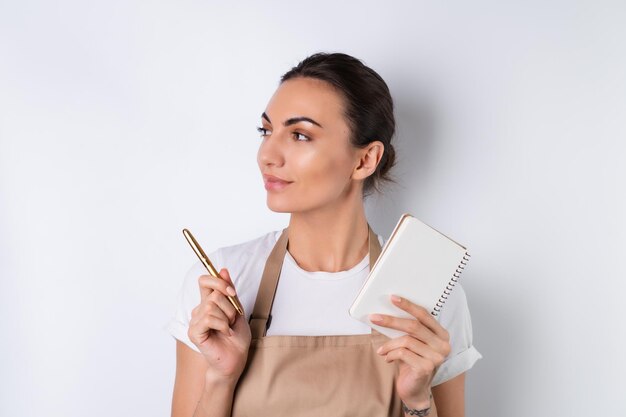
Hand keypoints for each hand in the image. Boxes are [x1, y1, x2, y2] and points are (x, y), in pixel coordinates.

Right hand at [188, 268, 250, 383]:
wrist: (236, 359)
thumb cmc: (237, 337)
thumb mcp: (237, 309)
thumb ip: (229, 291)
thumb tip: (223, 270)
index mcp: (208, 303)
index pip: (204, 281)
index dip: (218, 282)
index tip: (232, 292)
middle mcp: (199, 310)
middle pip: (213, 293)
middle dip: (230, 306)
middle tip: (233, 320)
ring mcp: (195, 321)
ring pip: (211, 305)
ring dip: (227, 317)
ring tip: (228, 328)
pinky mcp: (194, 332)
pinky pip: (208, 318)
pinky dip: (222, 325)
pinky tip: (225, 333)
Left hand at [370, 295, 450, 408]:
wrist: (414, 389)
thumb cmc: (412, 361)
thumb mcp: (412, 343)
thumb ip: (407, 329)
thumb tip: (386, 311)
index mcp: (442, 334)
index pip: (425, 314)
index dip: (408, 305)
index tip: (392, 298)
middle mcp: (443, 345)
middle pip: (414, 326)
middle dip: (391, 320)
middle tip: (374, 317)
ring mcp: (437, 357)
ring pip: (406, 340)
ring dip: (389, 344)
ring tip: (381, 349)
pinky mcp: (427, 368)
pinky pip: (403, 354)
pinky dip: (391, 354)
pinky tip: (387, 358)